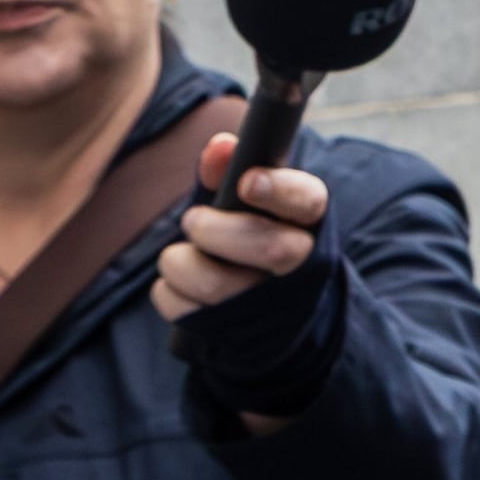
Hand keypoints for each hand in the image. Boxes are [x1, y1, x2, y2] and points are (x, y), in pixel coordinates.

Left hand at [153, 128, 331, 322]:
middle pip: (267, 247)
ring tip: (181, 255)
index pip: (308, 201)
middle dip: (213, 229)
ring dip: (180, 261)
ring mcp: (269, 306)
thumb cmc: (254, 239)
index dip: (278, 190)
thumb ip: (232, 171)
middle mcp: (301, 265)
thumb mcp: (251, 205)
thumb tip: (219, 145)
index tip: (247, 182)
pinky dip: (169, 291)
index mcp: (309, 223)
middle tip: (194, 220)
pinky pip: (182, 309)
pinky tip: (183, 286)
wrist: (273, 314)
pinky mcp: (234, 333)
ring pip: (214, 283)